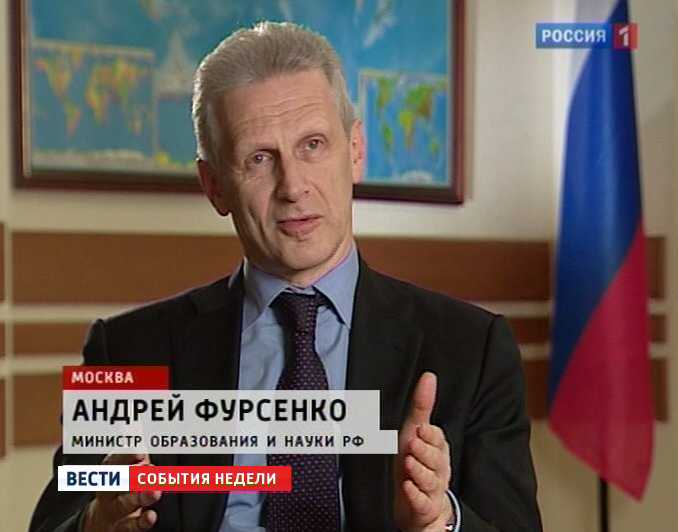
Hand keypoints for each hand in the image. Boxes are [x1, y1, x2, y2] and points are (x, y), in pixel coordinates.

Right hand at [83, 453, 161, 531]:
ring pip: (124, 505)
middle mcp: (108, 493)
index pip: (112, 463)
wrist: (101, 522)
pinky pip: (132, 526)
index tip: (140, 451)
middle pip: (118, 483)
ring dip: (140, 497)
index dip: (125, 456)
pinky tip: (151, 516)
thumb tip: (144, 436)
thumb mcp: (124, 468)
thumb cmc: (120, 487)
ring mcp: (114, 512)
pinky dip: (142, 522)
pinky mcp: (122, 528)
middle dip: (133, 475)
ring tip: (155, 491)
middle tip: (149, 469)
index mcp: (108, 474)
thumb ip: (134, 454)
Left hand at [394, 372, 453, 531]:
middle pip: (437, 460)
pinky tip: (408, 488)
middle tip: (413, 445)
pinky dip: (416, 495)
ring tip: (408, 464)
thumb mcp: (415, 432)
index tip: (421, 429)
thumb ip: (422, 406)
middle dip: (425, 452)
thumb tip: (429, 376)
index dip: (430, 435)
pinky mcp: (425, 509)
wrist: (418, 504)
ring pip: (431, 481)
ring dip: (419, 472)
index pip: (438, 440)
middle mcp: (438, 470)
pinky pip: (423, 503)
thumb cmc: (415, 462)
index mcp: (437, 450)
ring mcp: (433, 490)